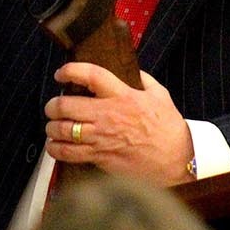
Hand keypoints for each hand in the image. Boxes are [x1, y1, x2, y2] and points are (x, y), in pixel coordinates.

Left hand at [43, 62, 194, 184]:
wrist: (177, 161)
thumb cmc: (168, 129)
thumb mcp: (160, 95)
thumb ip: (143, 79)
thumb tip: (131, 69)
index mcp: (123, 96)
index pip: (91, 76)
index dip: (70, 71)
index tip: (61, 74)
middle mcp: (108, 115)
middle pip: (66, 105)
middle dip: (52, 105)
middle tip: (53, 107)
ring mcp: (102, 138)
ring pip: (62, 130)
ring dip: (51, 128)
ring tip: (53, 127)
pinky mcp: (100, 157)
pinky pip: (68, 153)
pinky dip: (56, 149)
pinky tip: (56, 146)